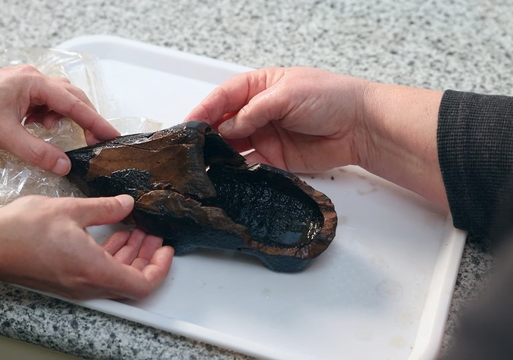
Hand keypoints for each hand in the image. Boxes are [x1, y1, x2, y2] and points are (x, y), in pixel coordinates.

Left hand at [0, 65, 119, 174]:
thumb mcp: (4, 135)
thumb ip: (38, 151)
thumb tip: (64, 165)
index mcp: (33, 83)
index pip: (74, 104)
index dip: (96, 121)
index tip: (112, 135)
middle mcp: (32, 79)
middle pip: (71, 97)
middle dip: (87, 119)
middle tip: (98, 141)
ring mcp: (24, 84)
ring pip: (58, 100)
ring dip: (67, 118)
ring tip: (72, 138)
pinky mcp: (16, 93)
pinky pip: (43, 104)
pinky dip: (50, 118)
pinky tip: (44, 130)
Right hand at [0, 194, 173, 299]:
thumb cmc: (22, 229)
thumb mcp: (72, 209)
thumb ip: (106, 208)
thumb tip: (127, 205)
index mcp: (94, 270)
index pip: (142, 284)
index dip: (160, 268)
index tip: (165, 249)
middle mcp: (86, 284)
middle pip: (130, 280)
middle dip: (146, 257)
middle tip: (153, 234)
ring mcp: (74, 284)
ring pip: (113, 276)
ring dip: (128, 255)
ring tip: (136, 229)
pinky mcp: (64, 278)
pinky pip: (97, 272)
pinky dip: (110, 256)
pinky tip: (112, 234)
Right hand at [186, 67, 369, 172]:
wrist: (360, 127)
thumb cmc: (330, 98)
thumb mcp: (287, 95)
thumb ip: (254, 111)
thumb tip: (227, 127)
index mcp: (260, 86)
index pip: (225, 97)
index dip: (206, 108)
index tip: (189, 122)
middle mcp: (259, 111)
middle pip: (225, 122)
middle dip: (208, 133)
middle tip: (192, 147)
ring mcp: (266, 135)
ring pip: (234, 145)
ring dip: (220, 153)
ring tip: (204, 162)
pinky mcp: (275, 158)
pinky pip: (250, 165)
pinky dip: (238, 169)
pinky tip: (227, 174)